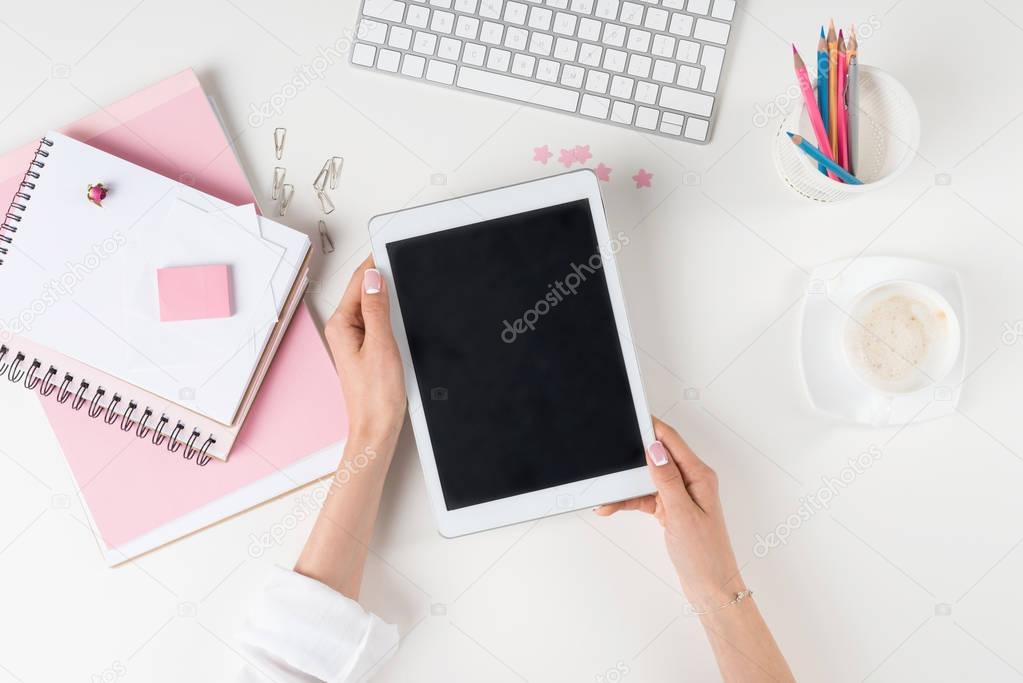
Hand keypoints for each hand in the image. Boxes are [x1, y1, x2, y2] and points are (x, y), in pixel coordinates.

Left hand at [324, 257, 406, 446]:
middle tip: (402, 262)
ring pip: (372, 306)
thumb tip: (374, 278)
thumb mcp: (382, 345)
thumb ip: (377, 309)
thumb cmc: (376, 397)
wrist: (377, 429)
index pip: (358, 282)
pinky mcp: (366, 349)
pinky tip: (401, 316)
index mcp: (341, 326)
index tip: (391, 248)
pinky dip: (390, 315)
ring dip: (388, 297)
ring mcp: (354, 340)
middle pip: (364, 292)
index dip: (375, 264)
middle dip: (383, 278)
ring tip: (403, 285)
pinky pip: (377, 322)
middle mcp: (343, 331)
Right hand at [596, 417, 743, 607]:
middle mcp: (690, 481)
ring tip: (606, 495)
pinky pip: (645, 496)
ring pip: (646, 479)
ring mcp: (680, 495)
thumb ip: (666, 480)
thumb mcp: (682, 514)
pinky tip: (612, 506)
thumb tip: (654, 448)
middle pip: (655, 457)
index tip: (630, 415)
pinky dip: (629, 501)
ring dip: (625, 486)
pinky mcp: (671, 509)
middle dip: (630, 458)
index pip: (671, 441)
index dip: (650, 427)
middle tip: (609, 458)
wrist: (710, 587)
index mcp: (699, 476)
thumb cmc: (705, 554)